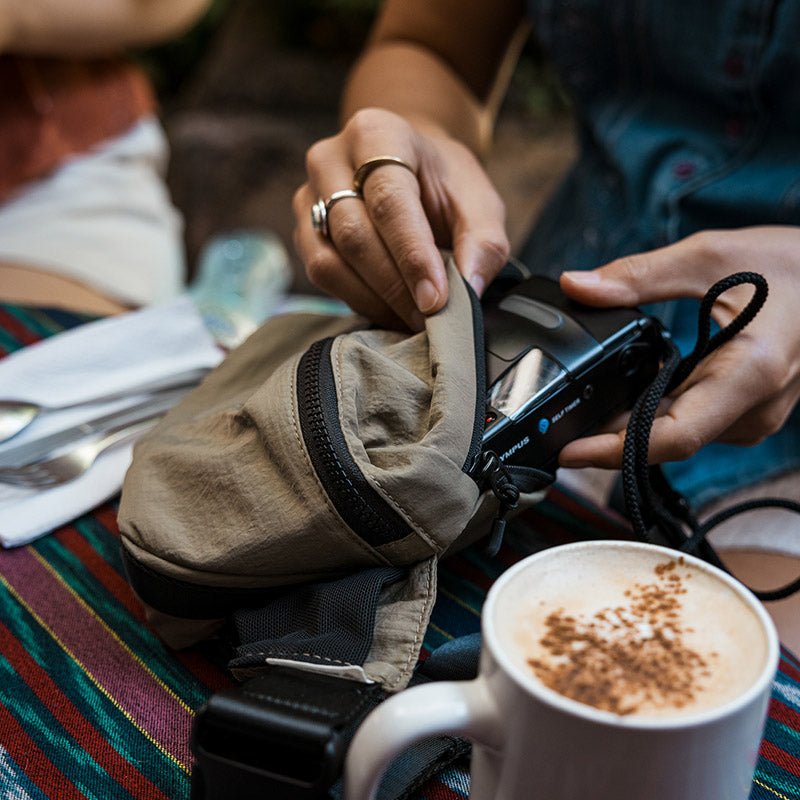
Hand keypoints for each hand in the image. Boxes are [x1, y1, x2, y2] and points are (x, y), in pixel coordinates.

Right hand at [293, 108, 509, 329]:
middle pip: (355, 235)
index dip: (412, 255)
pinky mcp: (304, 231)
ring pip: (330, 262)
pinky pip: (322, 276)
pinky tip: (391, 310)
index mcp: (377, 133)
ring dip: (375, 300)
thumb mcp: (479, 202)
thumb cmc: (444, 184)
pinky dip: (359, 301)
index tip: (435, 300)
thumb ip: (483, 242)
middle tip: (431, 320)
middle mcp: (330, 159)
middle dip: (396, 286)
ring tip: (414, 320)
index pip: (389, 200)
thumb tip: (469, 288)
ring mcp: (309, 196)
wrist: (410, 168)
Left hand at [557, 226, 799, 467]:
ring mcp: (751, 415)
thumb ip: (638, 276)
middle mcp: (752, 409)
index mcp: (748, 375)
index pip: (673, 436)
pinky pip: (688, 421)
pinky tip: (619, 397)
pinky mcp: (744, 411)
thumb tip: (576, 285)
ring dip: (627, 426)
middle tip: (554, 427)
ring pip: (675, 434)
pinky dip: (650, 413)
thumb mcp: (710, 257)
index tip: (570, 451)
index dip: (615, 450)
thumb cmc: (791, 266)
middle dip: (608, 438)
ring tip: (577, 412)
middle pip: (665, 440)